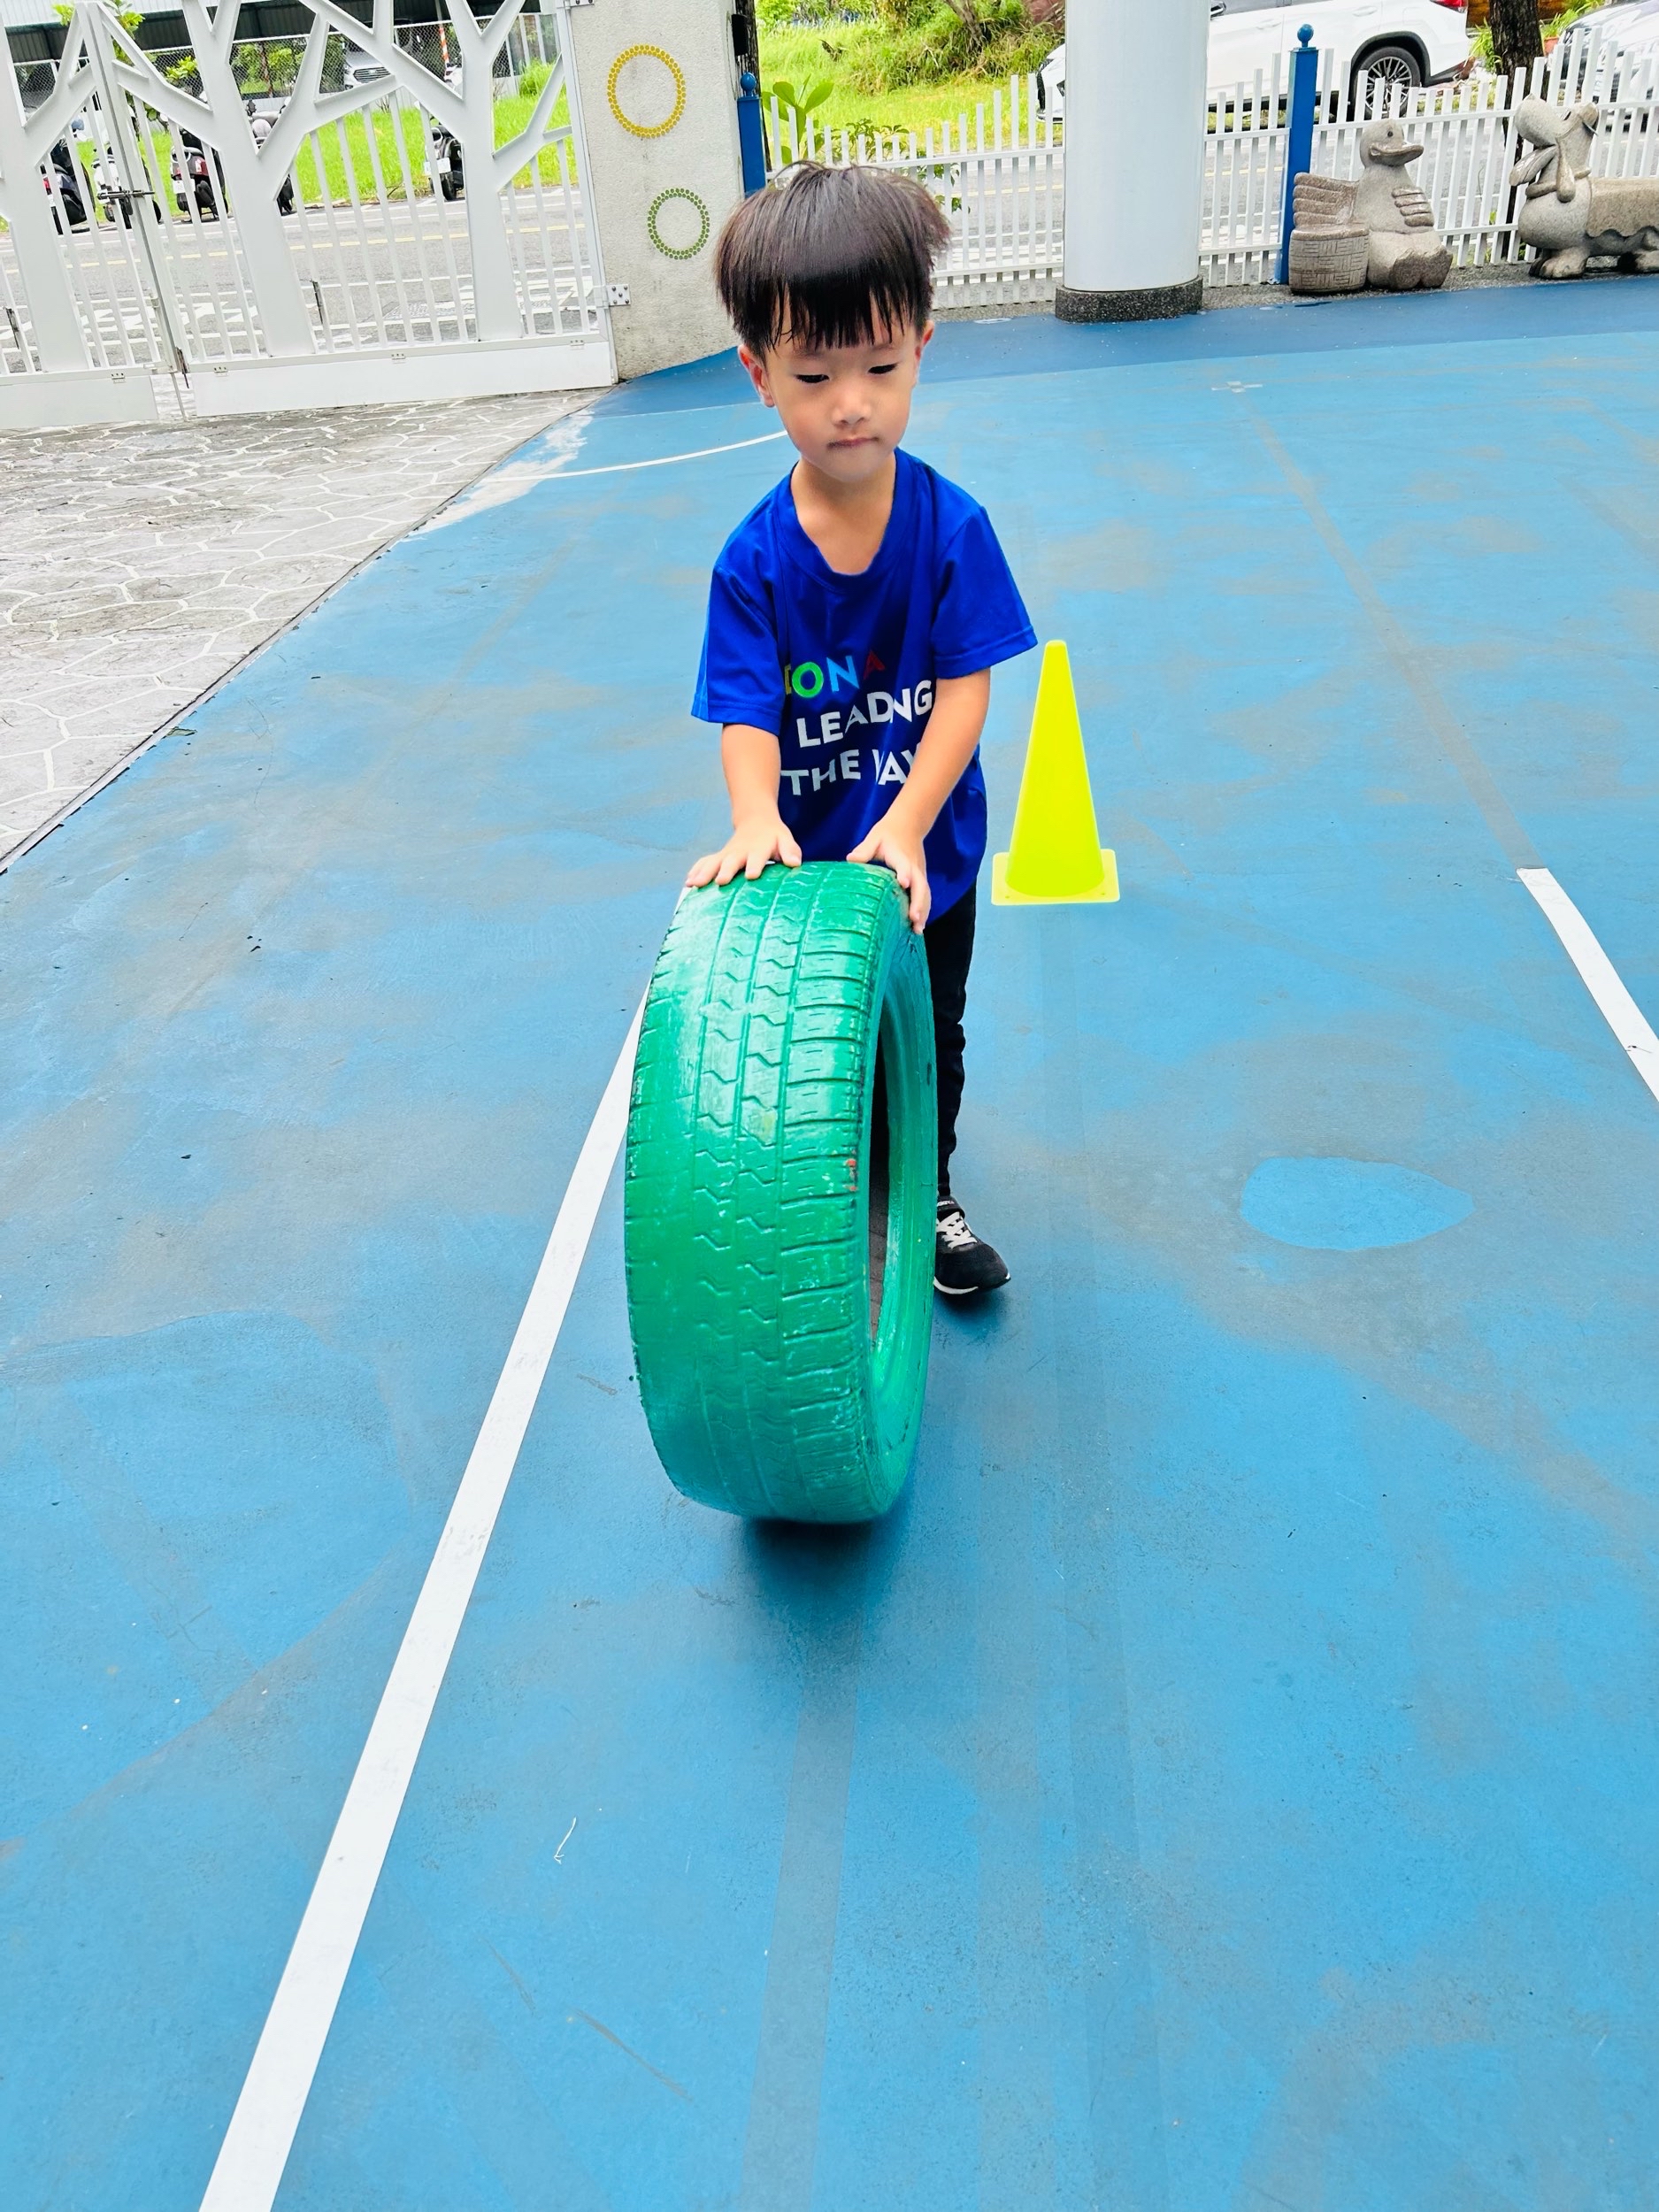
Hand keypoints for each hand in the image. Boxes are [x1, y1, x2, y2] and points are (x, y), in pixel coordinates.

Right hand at [686, 811, 801, 889]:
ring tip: (694, 884)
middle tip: (721, 881)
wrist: (757, 821)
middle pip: (731, 861)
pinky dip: (696, 871)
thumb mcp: (786, 840)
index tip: (751, 875)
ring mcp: (727, 854)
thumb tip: (794, 863)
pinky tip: (688, 883)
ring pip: (714, 862)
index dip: (754, 865)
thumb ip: (790, 850)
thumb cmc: (774, 837)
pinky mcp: (719, 857)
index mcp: (759, 848)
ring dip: (704, 872)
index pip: (757, 857)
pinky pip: (705, 862)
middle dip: (726, 871)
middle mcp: (740, 851)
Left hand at [847, 812, 929, 930]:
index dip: (905, 873)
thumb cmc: (888, 834)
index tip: (904, 883)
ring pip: (925, 894)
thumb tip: (851, 859)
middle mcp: (914, 866)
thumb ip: (864, 849)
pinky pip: (924, 896)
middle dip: (919, 902)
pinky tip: (918, 927)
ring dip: (923, 911)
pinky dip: (923, 911)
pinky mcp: (921, 879)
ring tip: (918, 930)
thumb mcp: (875, 837)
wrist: (909, 824)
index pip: (904, 865)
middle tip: (915, 919)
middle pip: (921, 885)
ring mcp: (920, 874)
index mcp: (901, 856)